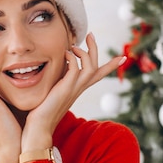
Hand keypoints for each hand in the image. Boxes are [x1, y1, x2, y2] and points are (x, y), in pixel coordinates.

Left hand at [20, 32, 125, 151]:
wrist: (39, 127)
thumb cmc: (42, 111)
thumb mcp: (53, 92)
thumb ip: (58, 81)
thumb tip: (56, 68)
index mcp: (78, 89)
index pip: (97, 75)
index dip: (110, 66)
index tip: (122, 57)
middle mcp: (79, 89)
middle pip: (96, 67)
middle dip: (95, 49)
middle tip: (90, 35)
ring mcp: (74, 89)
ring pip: (90, 67)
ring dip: (85, 52)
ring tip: (74, 44)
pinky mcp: (66, 88)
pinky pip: (75, 68)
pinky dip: (72, 58)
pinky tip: (64, 53)